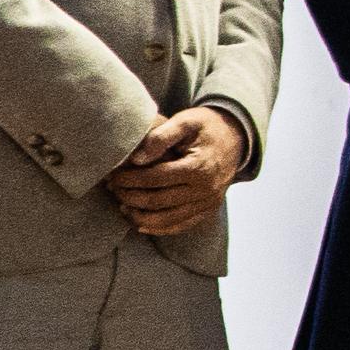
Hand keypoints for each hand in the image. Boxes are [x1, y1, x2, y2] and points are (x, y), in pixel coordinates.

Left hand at [106, 106, 245, 237]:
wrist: (236, 137)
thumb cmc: (206, 126)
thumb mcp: (186, 121)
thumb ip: (161, 136)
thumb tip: (136, 159)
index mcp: (199, 167)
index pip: (156, 178)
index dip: (130, 179)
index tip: (113, 176)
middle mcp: (205, 189)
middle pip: (158, 201)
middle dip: (130, 197)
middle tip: (112, 189)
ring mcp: (208, 202)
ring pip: (167, 219)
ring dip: (140, 216)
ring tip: (122, 206)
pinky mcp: (208, 209)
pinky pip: (181, 225)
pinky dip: (159, 228)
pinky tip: (141, 224)